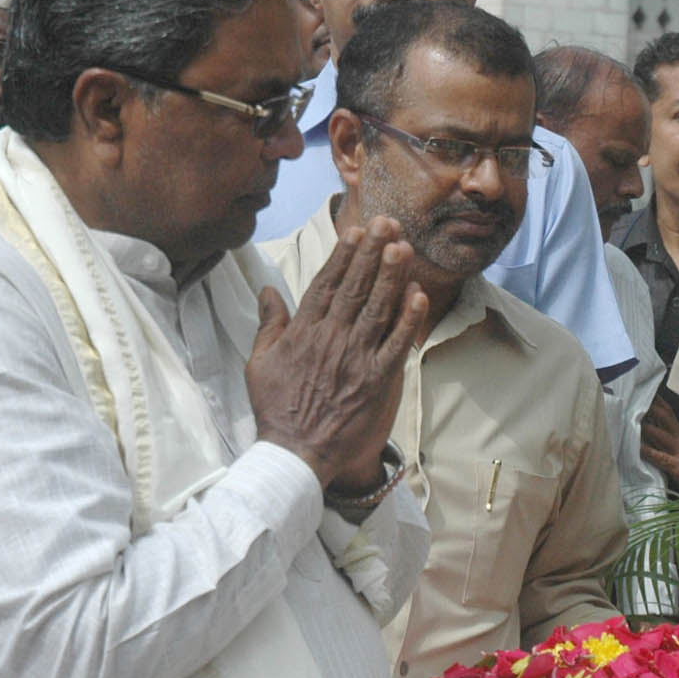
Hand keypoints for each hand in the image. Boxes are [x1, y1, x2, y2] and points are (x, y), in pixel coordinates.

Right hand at [247, 217, 427, 490]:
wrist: (297, 454)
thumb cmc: (277, 410)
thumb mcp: (260, 363)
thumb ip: (269, 324)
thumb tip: (269, 291)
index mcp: (303, 333)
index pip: (326, 285)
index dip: (343, 256)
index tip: (356, 232)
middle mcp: (330, 339)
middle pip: (355, 288)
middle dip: (371, 253)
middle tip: (387, 223)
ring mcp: (355, 359)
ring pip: (377, 309)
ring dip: (391, 276)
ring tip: (403, 246)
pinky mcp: (376, 380)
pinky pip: (396, 345)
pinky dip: (408, 320)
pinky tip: (418, 295)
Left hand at [640, 394, 678, 500]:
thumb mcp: (675, 453)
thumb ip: (660, 442)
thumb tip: (642, 429)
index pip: (668, 413)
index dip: (656, 400)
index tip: (644, 387)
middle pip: (665, 417)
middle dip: (651, 406)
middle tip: (635, 395)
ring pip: (661, 435)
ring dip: (646, 427)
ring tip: (630, 420)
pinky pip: (661, 458)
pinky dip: (649, 452)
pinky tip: (638, 448)